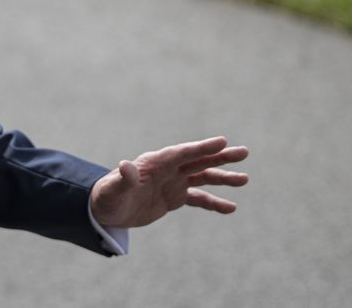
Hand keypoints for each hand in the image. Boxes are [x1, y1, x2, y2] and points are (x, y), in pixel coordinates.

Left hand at [90, 136, 248, 228]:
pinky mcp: (175, 197)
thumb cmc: (107, 197)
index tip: (222, 141)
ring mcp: (173, 182)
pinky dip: (215, 202)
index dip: (201, 147)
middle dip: (220, 156)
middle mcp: (167, 169)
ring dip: (223, 177)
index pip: (182, 153)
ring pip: (203, 177)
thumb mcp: (112, 191)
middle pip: (198, 160)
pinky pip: (199, 198)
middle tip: (244, 152)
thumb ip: (122, 179)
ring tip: (245, 179)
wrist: (107, 209)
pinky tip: (231, 207)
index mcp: (154, 163)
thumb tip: (125, 165)